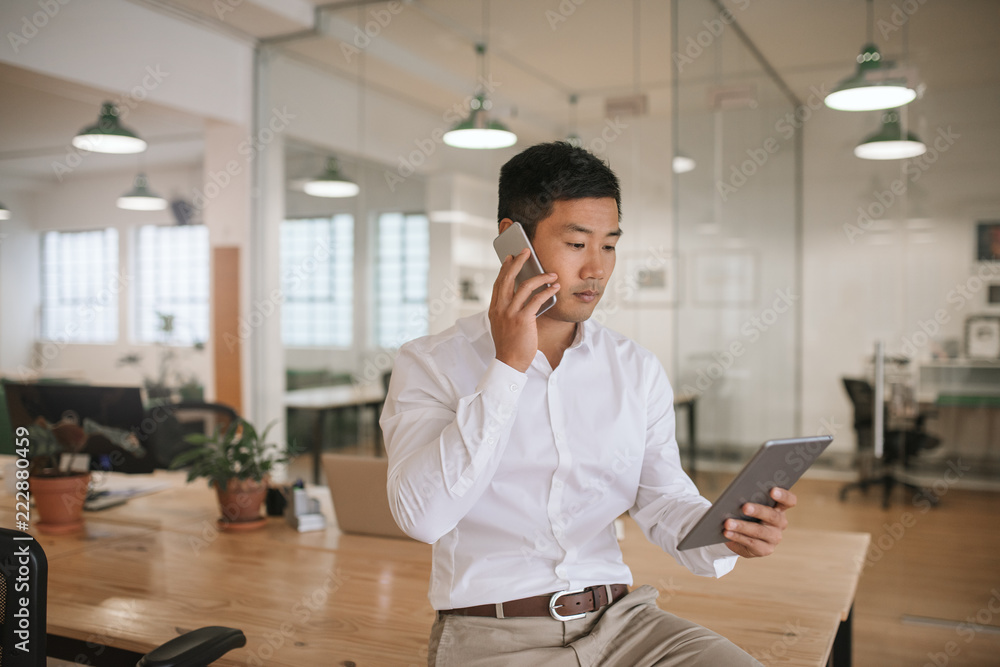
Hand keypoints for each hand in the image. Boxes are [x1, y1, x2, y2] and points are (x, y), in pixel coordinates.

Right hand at [489, 248, 559, 371]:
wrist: (509, 362)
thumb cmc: (509, 345)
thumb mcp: (503, 324)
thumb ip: (508, 310)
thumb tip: (521, 297)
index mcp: (494, 308)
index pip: (499, 282)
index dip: (505, 268)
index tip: (511, 257)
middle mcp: (500, 308)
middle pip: (508, 278)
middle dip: (518, 262)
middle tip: (527, 251)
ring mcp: (511, 313)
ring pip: (525, 286)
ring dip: (540, 277)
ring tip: (552, 273)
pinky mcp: (523, 319)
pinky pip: (536, 300)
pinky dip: (547, 291)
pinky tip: (555, 288)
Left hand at [724, 487, 796, 557]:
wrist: (740, 536)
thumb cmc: (745, 515)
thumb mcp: (749, 505)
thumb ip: (748, 499)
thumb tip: (735, 496)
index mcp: (779, 508)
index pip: (789, 501)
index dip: (783, 495)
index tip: (772, 490)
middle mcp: (780, 523)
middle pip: (772, 516)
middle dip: (757, 511)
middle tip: (744, 507)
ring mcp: (774, 537)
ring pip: (759, 531)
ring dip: (742, 526)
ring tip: (727, 523)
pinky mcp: (765, 549)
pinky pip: (751, 542)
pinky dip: (737, 536)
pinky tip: (727, 532)